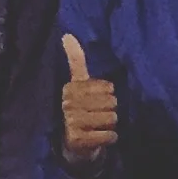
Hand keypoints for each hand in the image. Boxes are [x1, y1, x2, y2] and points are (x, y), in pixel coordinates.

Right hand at [61, 33, 118, 165]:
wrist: (74, 144)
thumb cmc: (81, 109)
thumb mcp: (79, 84)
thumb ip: (75, 60)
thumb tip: (67, 34)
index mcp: (71, 88)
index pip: (107, 86)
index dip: (109, 93)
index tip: (100, 97)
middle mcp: (68, 104)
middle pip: (111, 102)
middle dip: (111, 109)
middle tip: (100, 114)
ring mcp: (72, 122)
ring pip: (110, 118)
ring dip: (110, 124)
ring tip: (100, 126)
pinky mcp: (77, 139)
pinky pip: (108, 135)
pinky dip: (110, 137)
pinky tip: (102, 136)